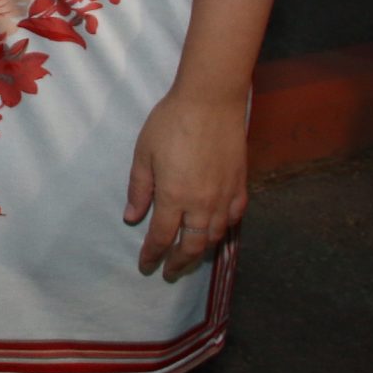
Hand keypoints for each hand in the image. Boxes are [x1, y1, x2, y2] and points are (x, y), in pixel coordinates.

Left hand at [124, 89, 248, 282]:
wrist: (210, 101)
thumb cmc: (171, 123)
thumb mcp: (144, 154)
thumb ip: (139, 189)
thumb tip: (131, 218)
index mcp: (174, 196)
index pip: (162, 236)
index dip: (152, 254)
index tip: (146, 266)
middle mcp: (202, 203)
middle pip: (192, 245)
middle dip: (179, 262)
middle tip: (169, 272)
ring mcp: (225, 196)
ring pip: (214, 235)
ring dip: (201, 250)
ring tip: (190, 257)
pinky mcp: (240, 185)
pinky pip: (234, 217)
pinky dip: (224, 230)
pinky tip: (217, 231)